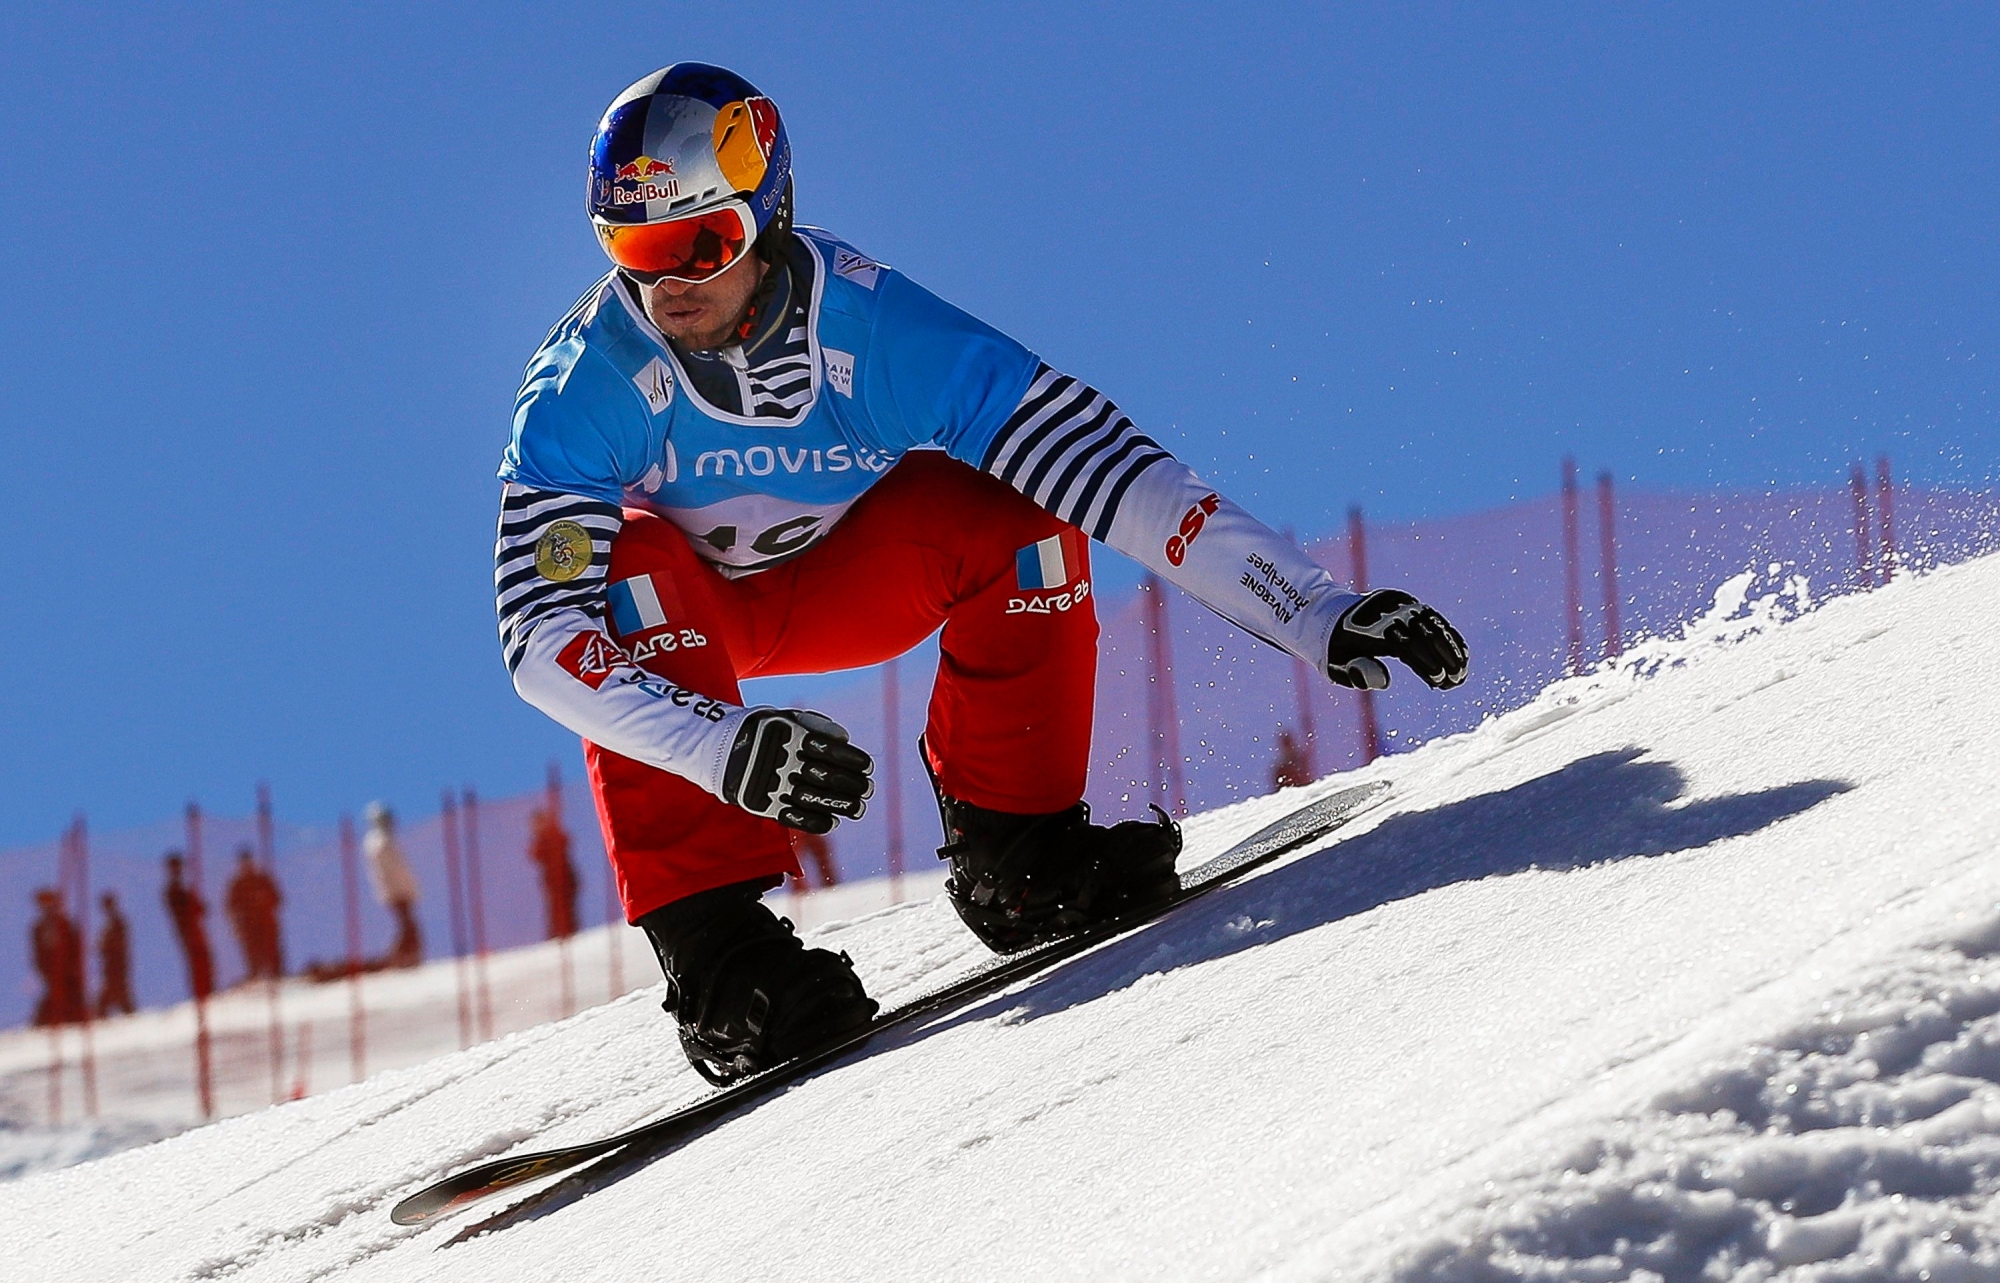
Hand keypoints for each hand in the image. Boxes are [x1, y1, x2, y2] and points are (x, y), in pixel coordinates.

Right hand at [721, 710, 873, 832]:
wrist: (719, 750)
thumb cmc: (761, 732)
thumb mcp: (784, 719)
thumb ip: (816, 725)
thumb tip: (844, 738)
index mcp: (790, 737)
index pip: (830, 750)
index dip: (852, 760)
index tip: (867, 766)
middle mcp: (784, 761)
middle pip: (827, 777)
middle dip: (853, 784)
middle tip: (868, 788)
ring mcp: (774, 784)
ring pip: (815, 800)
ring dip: (841, 806)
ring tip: (859, 808)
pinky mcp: (764, 805)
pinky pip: (794, 817)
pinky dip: (815, 821)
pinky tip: (833, 821)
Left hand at [1326, 590, 1468, 691]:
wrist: (1330, 615)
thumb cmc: (1335, 648)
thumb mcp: (1337, 664)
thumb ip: (1356, 673)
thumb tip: (1386, 681)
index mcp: (1370, 627)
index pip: (1405, 646)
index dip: (1425, 663)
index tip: (1440, 681)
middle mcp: (1388, 611)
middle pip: (1424, 634)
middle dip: (1444, 658)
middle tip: (1457, 680)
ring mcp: (1399, 604)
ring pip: (1434, 625)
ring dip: (1451, 648)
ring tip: (1463, 673)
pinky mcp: (1407, 602)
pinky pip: (1434, 619)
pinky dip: (1449, 636)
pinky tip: (1462, 654)